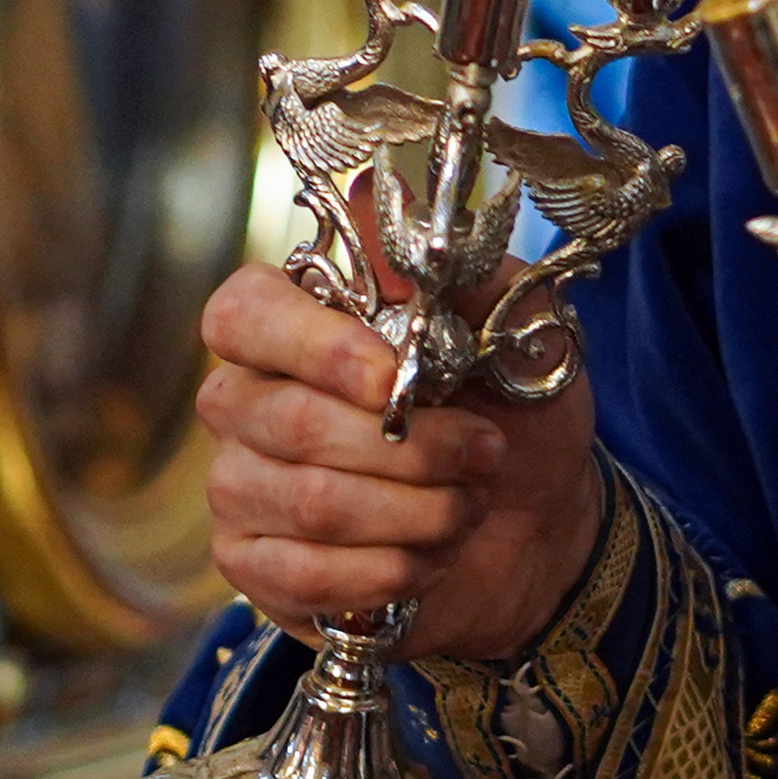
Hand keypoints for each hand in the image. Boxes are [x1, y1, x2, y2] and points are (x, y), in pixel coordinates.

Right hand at [198, 264, 601, 667]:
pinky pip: (303, 573)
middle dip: (408, 449)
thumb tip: (381, 205)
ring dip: (415, 512)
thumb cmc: (511, 412)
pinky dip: (389, 569)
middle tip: (483, 452)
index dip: (314, 347)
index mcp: (293, 324)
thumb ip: (453, 270)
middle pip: (291, 422)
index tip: (393, 377)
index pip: (244, 314)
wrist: (535, 524)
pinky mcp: (256, 565)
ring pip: (310, 503)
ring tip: (468, 506)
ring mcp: (241, 485)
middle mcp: (247, 400)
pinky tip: (430, 558)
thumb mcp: (512, 328)